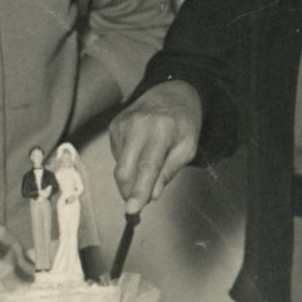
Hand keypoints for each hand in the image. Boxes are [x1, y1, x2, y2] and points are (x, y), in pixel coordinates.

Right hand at [108, 81, 202, 213]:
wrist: (171, 91)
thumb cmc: (183, 122)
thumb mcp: (188, 147)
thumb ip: (169, 172)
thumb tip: (152, 195)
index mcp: (161, 130)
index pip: (147, 166)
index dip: (139, 190)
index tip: (132, 209)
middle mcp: (137, 125)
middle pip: (124, 169)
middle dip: (129, 191)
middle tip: (139, 201)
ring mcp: (121, 124)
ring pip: (119, 165)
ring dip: (132, 174)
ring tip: (150, 159)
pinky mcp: (113, 126)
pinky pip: (117, 155)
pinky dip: (128, 161)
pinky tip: (140, 149)